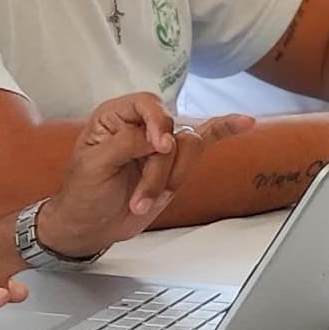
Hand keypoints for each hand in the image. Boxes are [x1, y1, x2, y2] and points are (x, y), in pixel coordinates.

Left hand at [35, 94, 255, 257]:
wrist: (91, 225)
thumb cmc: (84, 194)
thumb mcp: (95, 165)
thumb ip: (127, 142)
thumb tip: (163, 137)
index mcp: (115, 117)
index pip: (147, 104)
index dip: (157, 123)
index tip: (158, 148)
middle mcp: (141, 126)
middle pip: (173, 131)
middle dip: (159, 169)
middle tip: (140, 196)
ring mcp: (162, 145)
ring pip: (189, 148)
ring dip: (172, 179)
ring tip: (146, 202)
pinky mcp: (178, 163)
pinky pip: (208, 140)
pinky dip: (225, 130)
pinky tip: (245, 123)